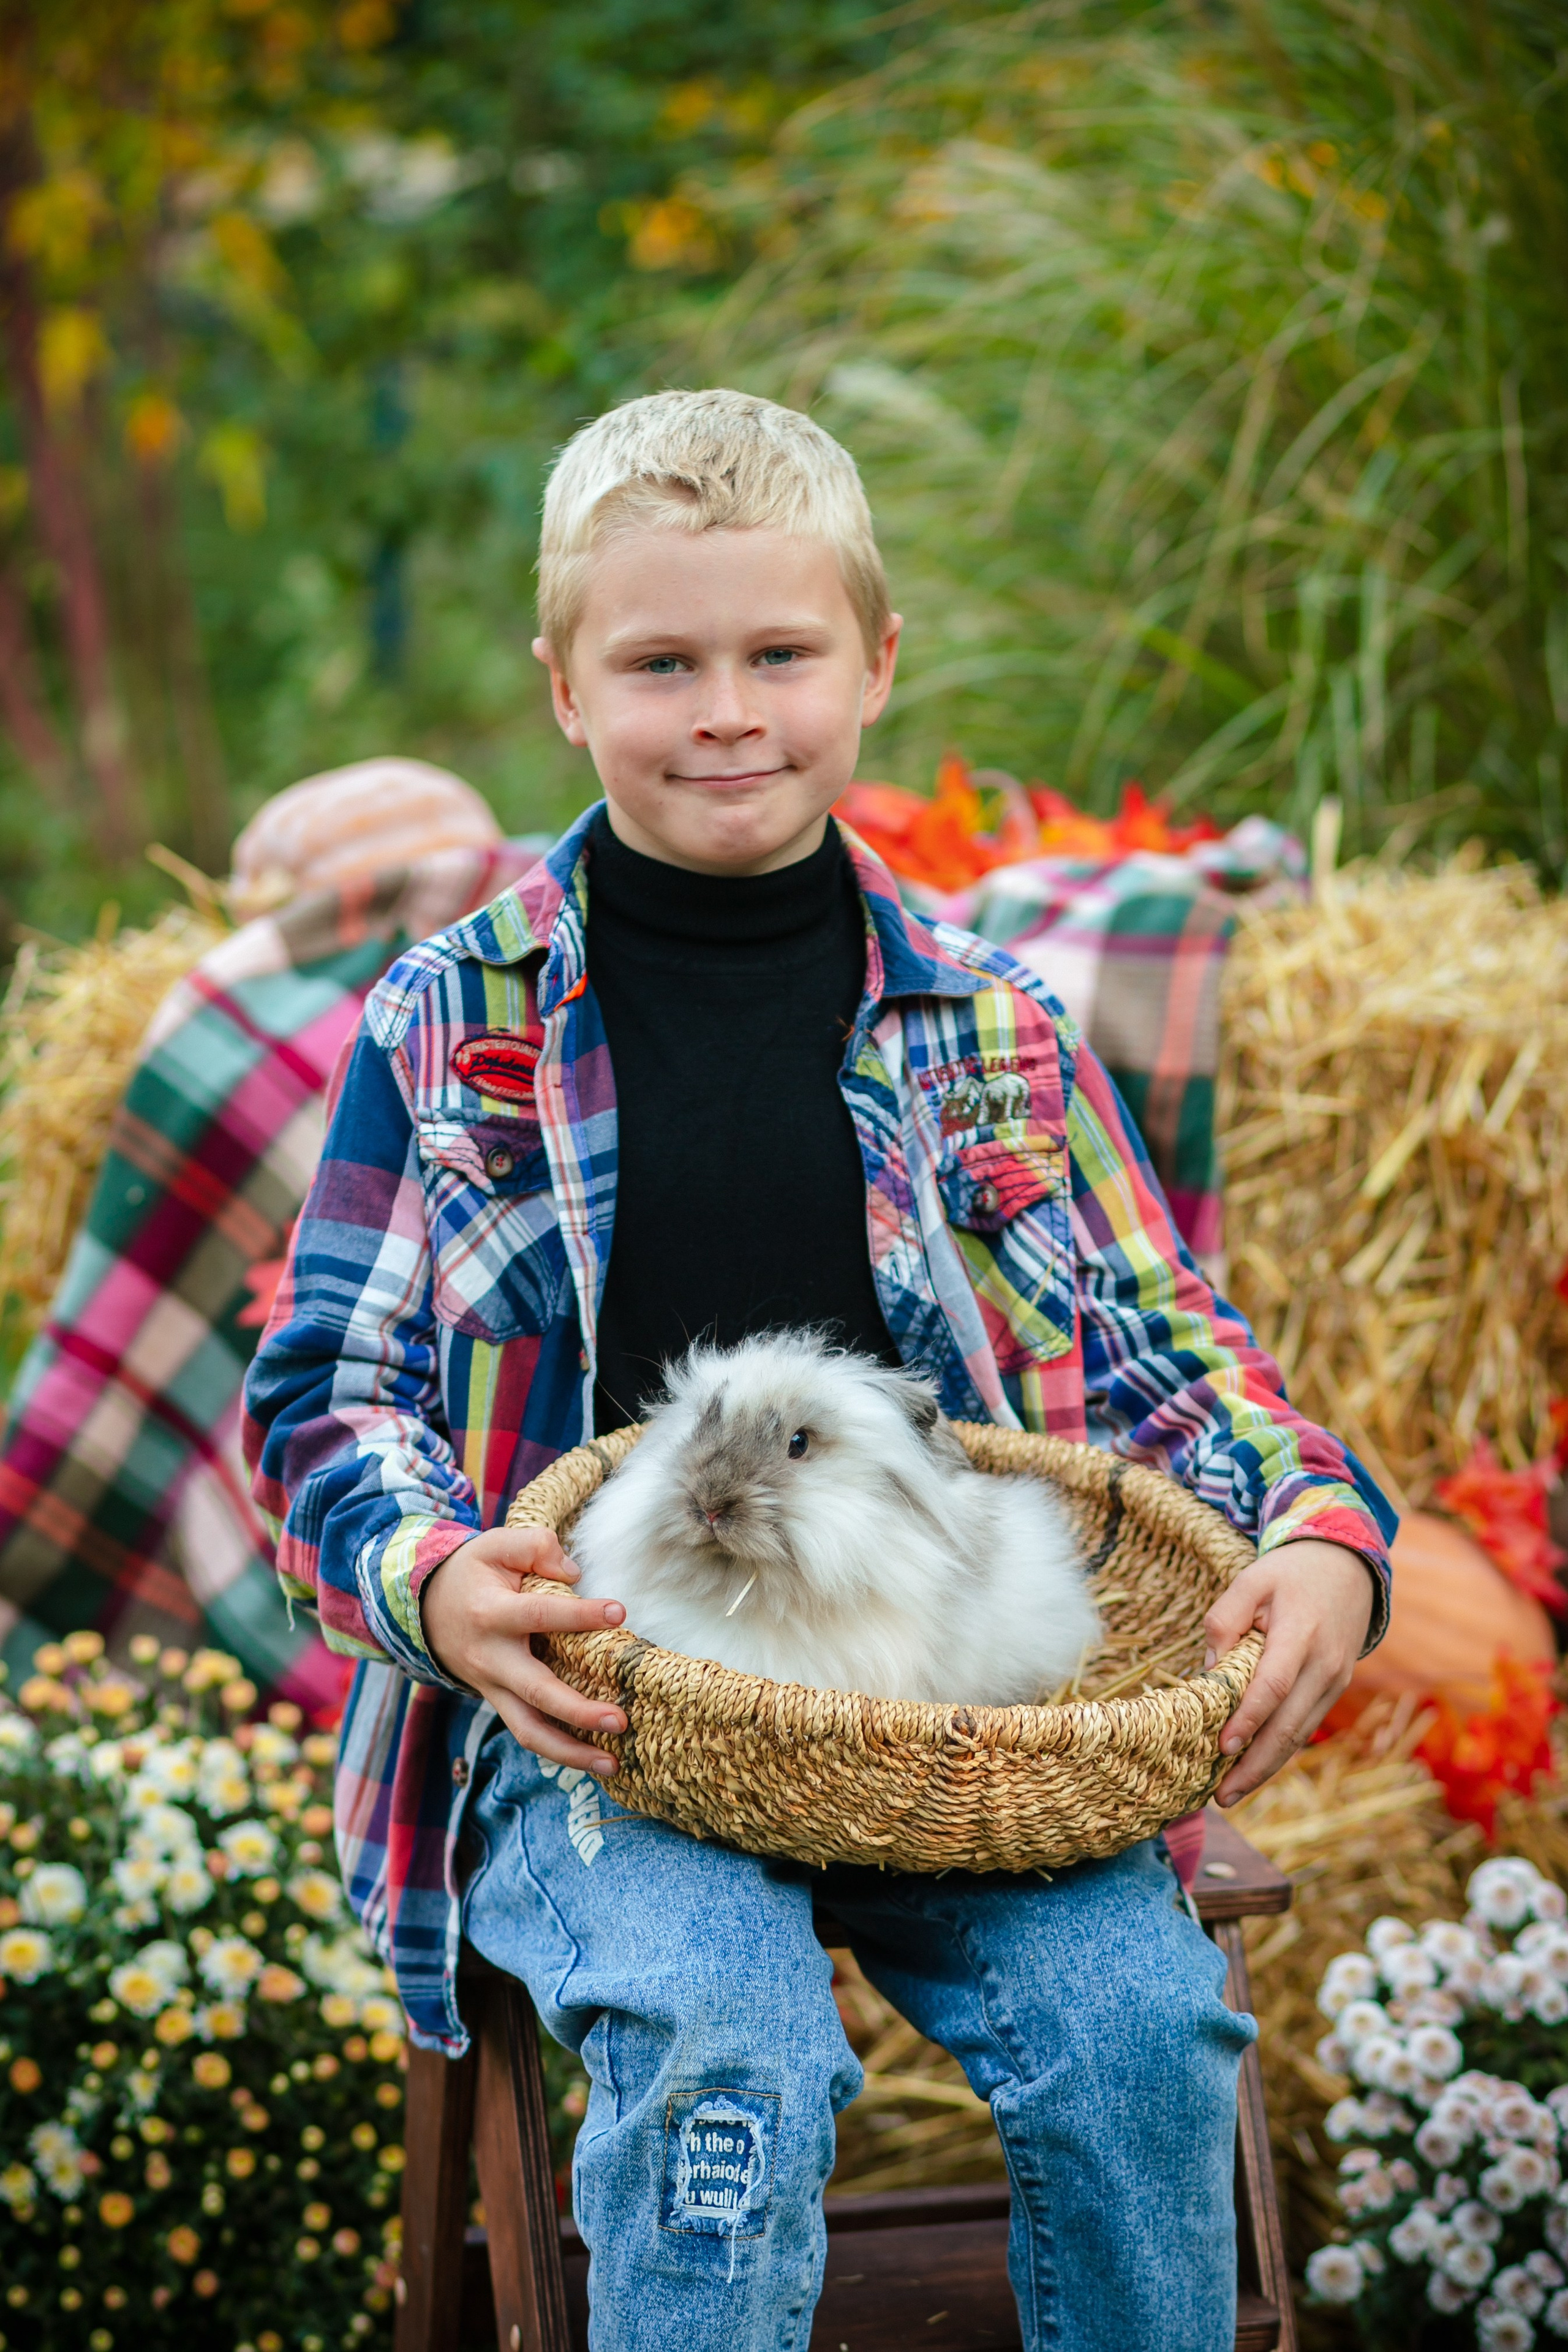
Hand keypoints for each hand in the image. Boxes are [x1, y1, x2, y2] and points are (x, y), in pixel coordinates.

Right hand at [420, 1527, 627, 1775]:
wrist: (424, 1608)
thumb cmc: (471, 1573)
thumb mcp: (495, 1545)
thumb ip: (536, 1548)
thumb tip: (575, 1574)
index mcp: (492, 1614)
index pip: (541, 1616)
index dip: (581, 1615)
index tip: (619, 1612)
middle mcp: (491, 1658)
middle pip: (536, 1693)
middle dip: (578, 1712)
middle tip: (620, 1720)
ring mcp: (491, 1687)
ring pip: (528, 1730)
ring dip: (570, 1753)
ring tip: (613, 1764)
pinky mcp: (497, 1701)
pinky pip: (527, 1732)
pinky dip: (559, 1751)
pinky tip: (594, 1760)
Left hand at [1203, 1539, 1375, 1805]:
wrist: (1348, 1568)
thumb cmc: (1290, 1575)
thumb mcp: (1250, 1580)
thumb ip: (1224, 1620)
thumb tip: (1209, 1670)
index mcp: (1300, 1633)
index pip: (1273, 1685)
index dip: (1248, 1720)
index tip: (1221, 1749)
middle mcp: (1324, 1665)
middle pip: (1289, 1725)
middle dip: (1255, 1765)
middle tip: (1221, 1796)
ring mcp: (1335, 1681)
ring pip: (1299, 1734)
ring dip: (1267, 1768)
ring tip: (1231, 1793)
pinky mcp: (1336, 1689)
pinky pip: (1306, 1726)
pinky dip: (1281, 1751)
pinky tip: (1254, 1767)